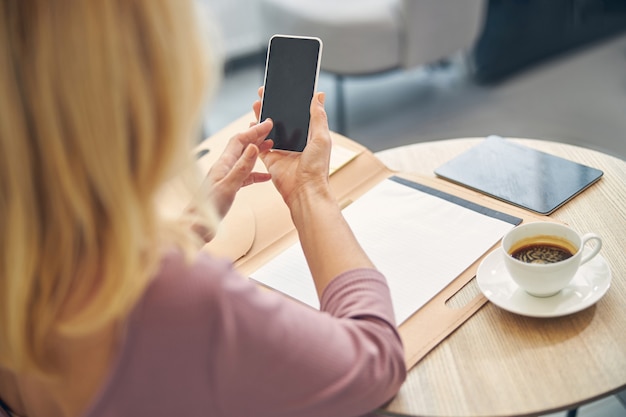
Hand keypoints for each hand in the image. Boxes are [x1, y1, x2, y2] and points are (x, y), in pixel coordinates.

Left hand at [205, 120, 273, 217]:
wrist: (197, 227)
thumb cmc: (208, 208)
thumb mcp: (229, 187)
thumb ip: (241, 168)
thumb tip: (253, 147)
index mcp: (222, 164)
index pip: (240, 140)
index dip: (254, 130)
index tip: (267, 124)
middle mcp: (224, 167)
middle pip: (242, 146)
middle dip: (256, 136)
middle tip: (271, 129)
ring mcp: (226, 177)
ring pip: (244, 159)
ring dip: (257, 152)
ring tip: (270, 146)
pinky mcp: (229, 188)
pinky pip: (245, 176)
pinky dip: (256, 173)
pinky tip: (266, 176)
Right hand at [255, 90, 331, 207]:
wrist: (304, 190)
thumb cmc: (317, 168)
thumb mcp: (322, 137)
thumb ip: (318, 116)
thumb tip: (319, 95)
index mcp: (309, 135)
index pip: (298, 113)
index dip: (290, 101)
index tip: (283, 88)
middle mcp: (295, 141)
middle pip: (281, 119)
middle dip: (272, 105)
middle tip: (265, 92)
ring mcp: (281, 150)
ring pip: (269, 129)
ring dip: (262, 117)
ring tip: (256, 103)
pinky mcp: (270, 159)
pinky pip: (260, 144)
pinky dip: (254, 135)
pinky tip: (250, 124)